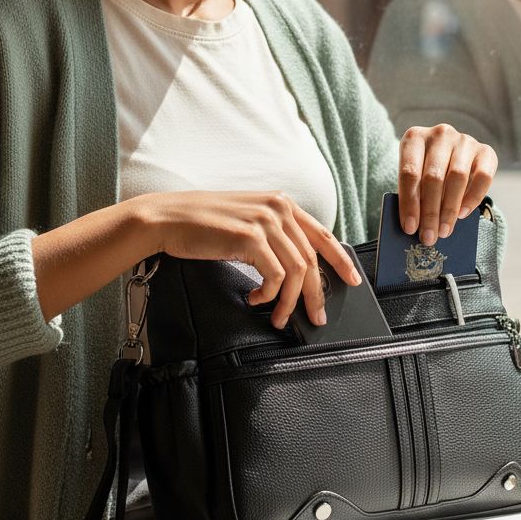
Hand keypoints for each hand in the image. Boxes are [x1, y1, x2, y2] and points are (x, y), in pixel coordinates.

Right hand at [140, 189, 362, 330]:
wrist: (168, 219)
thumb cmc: (202, 224)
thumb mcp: (246, 222)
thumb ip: (272, 236)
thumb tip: (296, 270)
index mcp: (280, 202)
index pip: (322, 233)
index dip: (340, 260)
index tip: (352, 280)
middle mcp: (277, 207)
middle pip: (311, 258)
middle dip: (316, 294)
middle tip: (315, 317)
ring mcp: (265, 220)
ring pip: (297, 271)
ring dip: (289, 302)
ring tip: (278, 316)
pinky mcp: (250, 237)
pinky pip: (275, 277)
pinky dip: (268, 295)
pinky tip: (254, 299)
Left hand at [397, 124, 497, 244]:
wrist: (448, 154)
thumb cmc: (424, 170)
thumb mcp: (413, 177)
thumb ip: (412, 194)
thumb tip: (414, 226)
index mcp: (414, 137)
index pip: (409, 173)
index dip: (409, 203)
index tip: (410, 228)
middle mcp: (440, 134)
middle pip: (434, 177)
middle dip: (430, 212)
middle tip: (429, 236)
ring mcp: (464, 140)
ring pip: (457, 177)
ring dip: (450, 209)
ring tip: (444, 230)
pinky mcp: (485, 150)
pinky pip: (482, 176)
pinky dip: (473, 197)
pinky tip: (462, 214)